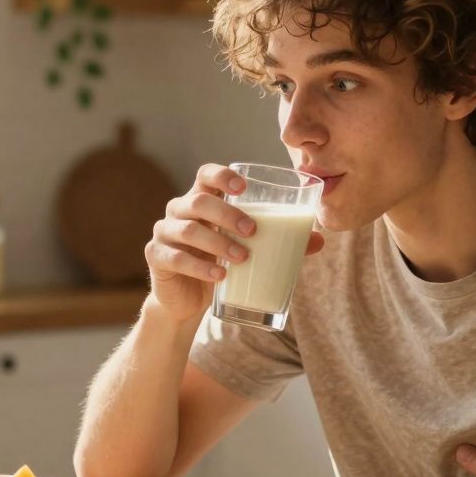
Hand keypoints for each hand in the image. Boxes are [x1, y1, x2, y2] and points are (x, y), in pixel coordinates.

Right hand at [145, 163, 324, 321]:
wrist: (187, 301)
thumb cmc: (221, 265)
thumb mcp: (248, 250)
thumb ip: (279, 241)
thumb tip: (318, 240)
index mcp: (202, 201)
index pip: (206, 175)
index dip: (222, 175)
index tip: (243, 186)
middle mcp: (180, 211)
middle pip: (198, 201)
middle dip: (227, 214)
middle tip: (253, 231)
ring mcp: (165, 233)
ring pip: (188, 229)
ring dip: (218, 242)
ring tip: (242, 258)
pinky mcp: (157, 257)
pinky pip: (175, 257)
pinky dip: (200, 267)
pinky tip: (219, 277)